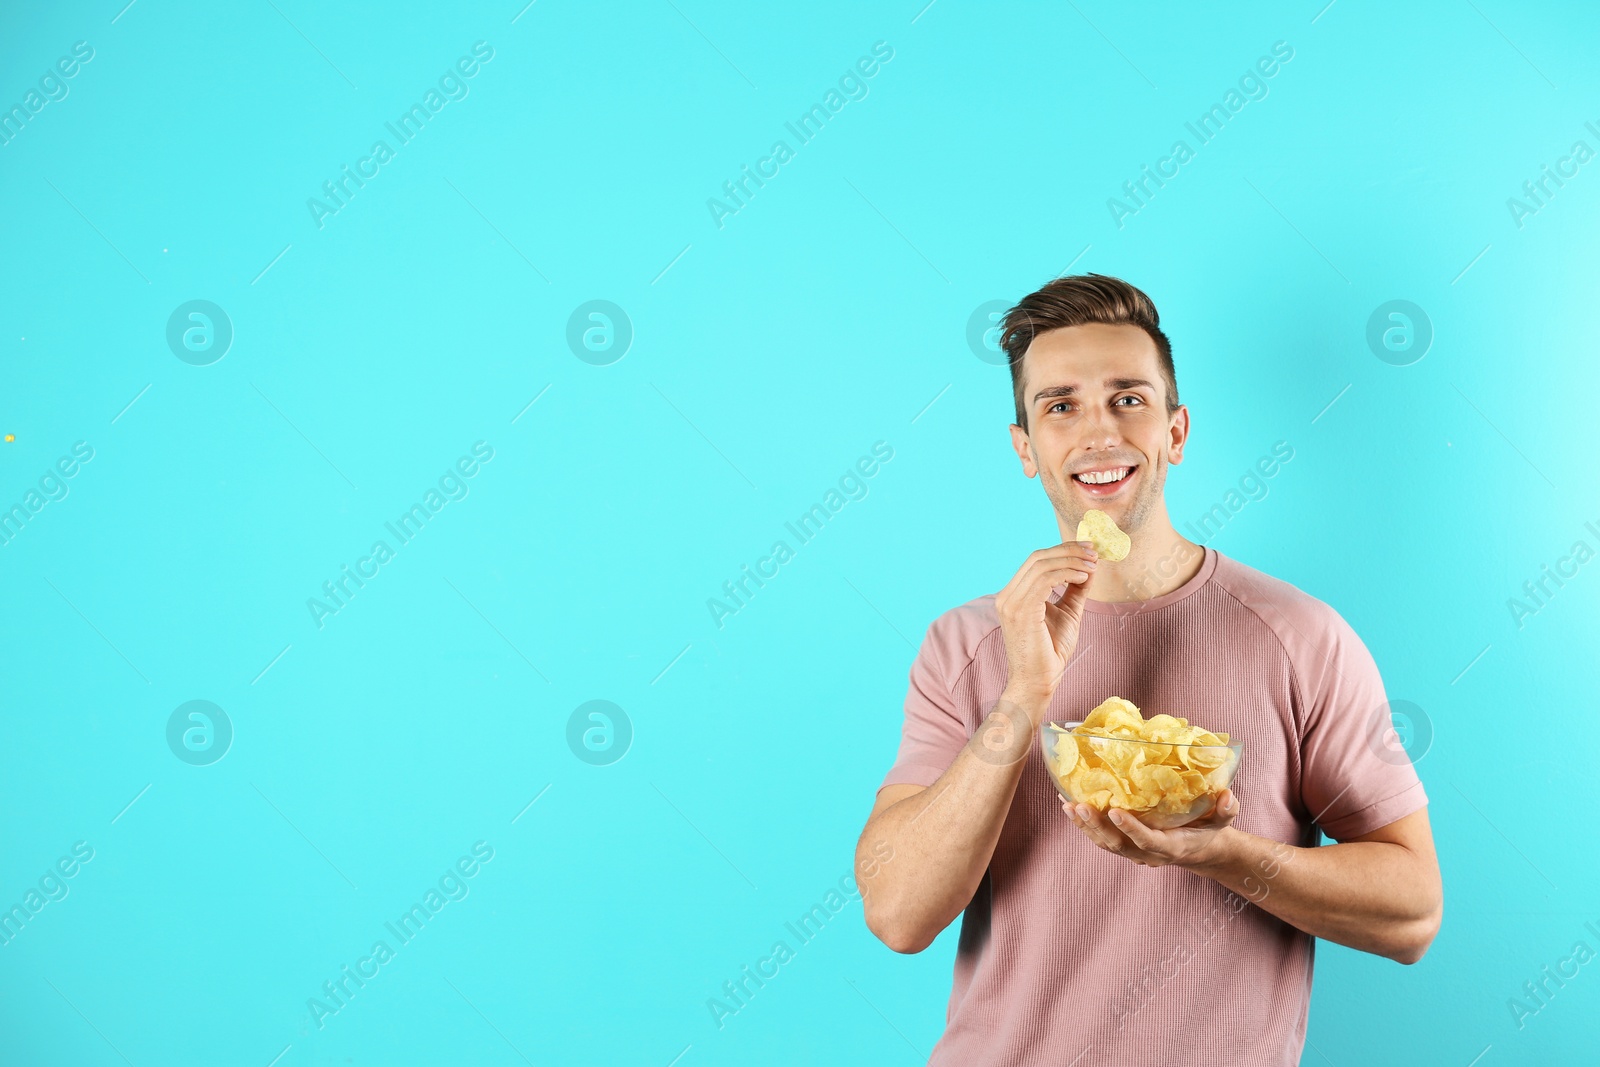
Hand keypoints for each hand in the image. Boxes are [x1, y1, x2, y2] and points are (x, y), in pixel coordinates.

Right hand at [994, 541, 1097, 713]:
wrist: (1038, 682)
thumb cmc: (1050, 652)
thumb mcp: (1067, 613)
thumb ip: (1075, 590)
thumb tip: (1090, 567)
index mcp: (1013, 595)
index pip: (1036, 560)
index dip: (1063, 549)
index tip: (1088, 548)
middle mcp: (1007, 596)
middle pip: (1038, 557)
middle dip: (1069, 550)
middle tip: (1094, 552)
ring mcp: (1010, 603)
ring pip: (1042, 565)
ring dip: (1072, 561)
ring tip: (1093, 566)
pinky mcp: (1020, 611)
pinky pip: (1045, 580)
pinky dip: (1067, 573)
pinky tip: (1084, 577)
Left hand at [1061, 789, 1240, 868]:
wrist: (1202, 850)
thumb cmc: (1210, 830)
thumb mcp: (1223, 821)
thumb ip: (1227, 810)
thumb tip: (1228, 796)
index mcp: (1171, 847)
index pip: (1148, 841)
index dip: (1131, 829)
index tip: (1114, 810)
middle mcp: (1148, 853)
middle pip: (1117, 845)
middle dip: (1096, 826)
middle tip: (1078, 805)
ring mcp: (1134, 852)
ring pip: (1104, 843)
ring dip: (1084, 825)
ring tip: (1067, 804)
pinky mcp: (1124, 845)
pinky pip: (1100, 837)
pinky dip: (1083, 823)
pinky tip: (1068, 805)